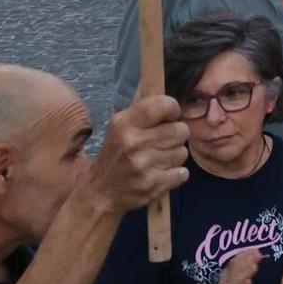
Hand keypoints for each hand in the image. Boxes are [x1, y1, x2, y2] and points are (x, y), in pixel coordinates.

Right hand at [88, 96, 190, 213]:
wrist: (100, 194)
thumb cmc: (114, 156)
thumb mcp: (119, 128)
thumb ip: (143, 111)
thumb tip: (164, 89)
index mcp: (124, 123)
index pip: (164, 104)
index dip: (173, 109)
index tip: (170, 117)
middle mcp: (133, 142)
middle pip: (181, 130)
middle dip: (176, 136)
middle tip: (164, 142)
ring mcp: (143, 165)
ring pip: (183, 152)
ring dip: (175, 156)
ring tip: (158, 159)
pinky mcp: (152, 184)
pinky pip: (182, 173)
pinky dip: (176, 175)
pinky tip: (161, 173)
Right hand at [213, 248, 261, 283]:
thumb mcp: (238, 282)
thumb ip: (244, 269)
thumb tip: (256, 253)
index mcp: (226, 277)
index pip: (234, 262)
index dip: (243, 255)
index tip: (255, 249)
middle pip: (234, 270)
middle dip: (245, 261)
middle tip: (257, 254)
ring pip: (234, 282)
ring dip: (244, 273)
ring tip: (254, 266)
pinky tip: (248, 283)